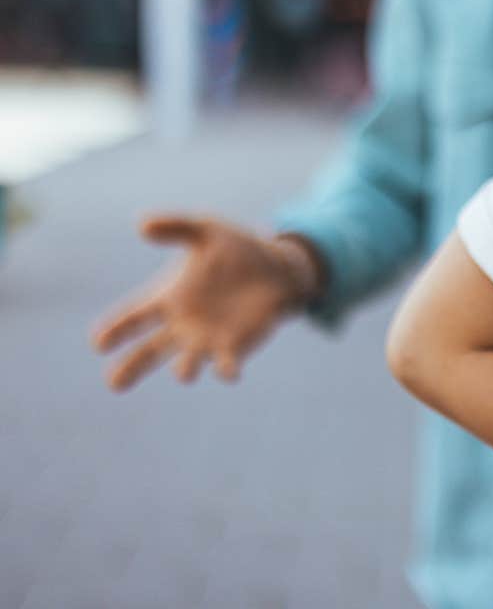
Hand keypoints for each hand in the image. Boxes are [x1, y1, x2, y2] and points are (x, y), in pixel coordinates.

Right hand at [90, 215, 318, 390]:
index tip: (98, 342)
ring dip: (185, 369)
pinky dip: (226, 369)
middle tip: (114, 384)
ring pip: (187, 363)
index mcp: (168, 298)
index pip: (133, 316)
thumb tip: (142, 224)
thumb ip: (176, 227)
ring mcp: (207, 339)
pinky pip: (227, 363)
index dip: (115, 329)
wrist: (278, 266)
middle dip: (131, 368)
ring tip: (182, 374)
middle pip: (149, 351)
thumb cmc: (237, 248)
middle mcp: (182, 324)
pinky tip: (228, 373)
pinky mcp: (236, 346)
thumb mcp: (206, 230)